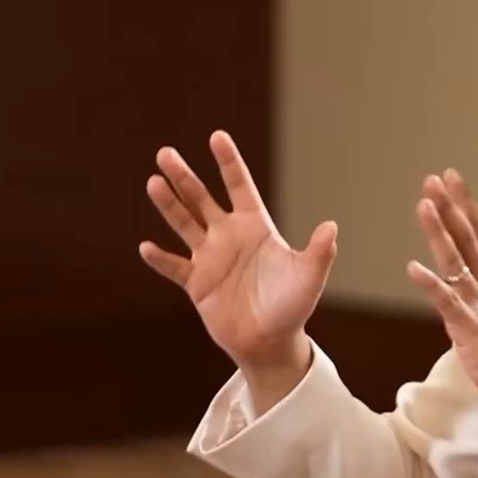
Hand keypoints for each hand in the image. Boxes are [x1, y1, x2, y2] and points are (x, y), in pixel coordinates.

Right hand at [139, 131, 337, 370]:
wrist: (270, 341)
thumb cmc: (293, 305)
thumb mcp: (309, 277)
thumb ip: (319, 253)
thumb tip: (331, 227)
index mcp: (255, 226)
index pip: (239, 186)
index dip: (228, 162)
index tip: (216, 136)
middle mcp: (228, 236)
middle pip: (201, 198)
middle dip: (184, 176)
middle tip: (165, 153)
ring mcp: (210, 257)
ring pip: (184, 224)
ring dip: (169, 205)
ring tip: (153, 183)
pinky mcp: (197, 283)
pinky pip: (174, 267)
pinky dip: (161, 258)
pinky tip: (146, 247)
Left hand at [405, 169, 477, 421]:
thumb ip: (477, 299)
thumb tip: (462, 284)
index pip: (477, 237)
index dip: (464, 206)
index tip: (451, 179)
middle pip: (467, 240)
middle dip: (450, 207)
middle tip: (435, 177)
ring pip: (456, 263)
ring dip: (439, 233)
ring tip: (423, 205)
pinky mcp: (471, 332)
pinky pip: (448, 305)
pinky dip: (431, 285)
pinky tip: (412, 268)